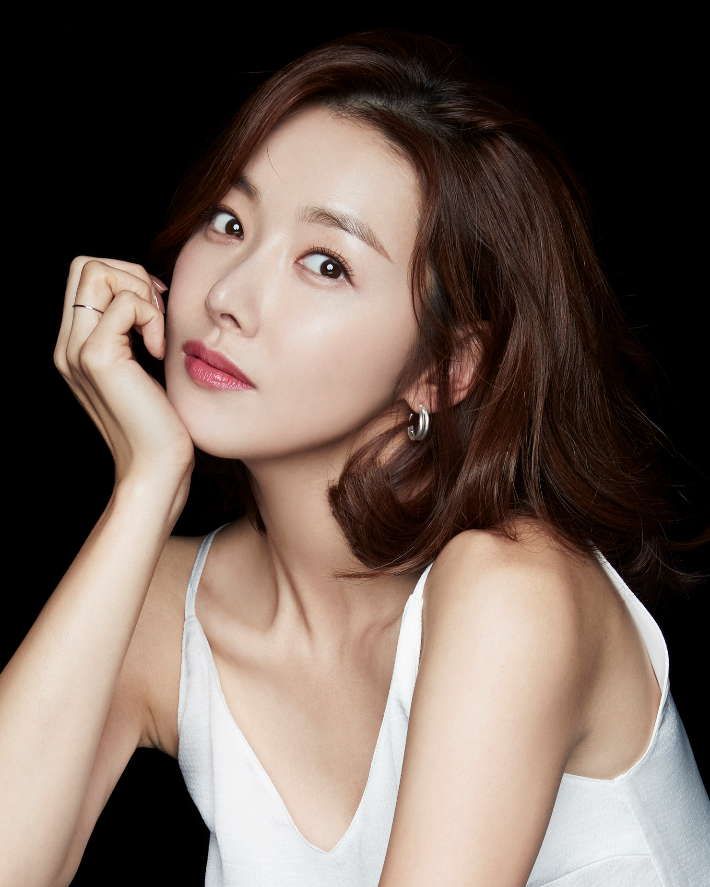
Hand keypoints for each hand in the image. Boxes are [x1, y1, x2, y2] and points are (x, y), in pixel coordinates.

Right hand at [54, 257, 194, 485]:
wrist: (156, 467)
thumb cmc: (161, 422)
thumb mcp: (146, 366)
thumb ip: (136, 331)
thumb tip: (153, 290)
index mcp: (76, 346)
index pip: (86, 275)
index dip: (126, 278)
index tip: (157, 310)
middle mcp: (68, 345)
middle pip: (84, 264)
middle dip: (130, 275)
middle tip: (157, 314)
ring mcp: (77, 350)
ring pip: (97, 271)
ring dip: (140, 291)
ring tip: (156, 333)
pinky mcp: (98, 358)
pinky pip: (125, 302)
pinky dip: (151, 315)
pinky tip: (158, 349)